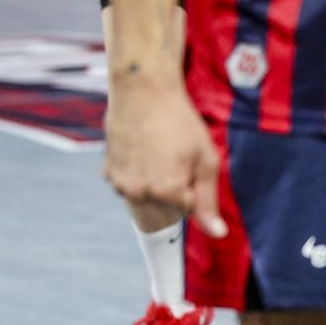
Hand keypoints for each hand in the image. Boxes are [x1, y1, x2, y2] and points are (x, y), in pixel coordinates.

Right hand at [104, 72, 227, 237]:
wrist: (141, 90)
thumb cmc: (179, 121)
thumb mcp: (206, 159)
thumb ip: (208, 201)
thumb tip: (217, 234)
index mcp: (167, 192)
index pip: (188, 209)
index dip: (192, 184)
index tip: (188, 160)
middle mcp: (140, 193)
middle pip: (164, 209)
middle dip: (172, 191)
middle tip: (173, 157)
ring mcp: (120, 183)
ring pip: (145, 200)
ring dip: (153, 186)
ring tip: (157, 153)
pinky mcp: (108, 172)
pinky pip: (129, 187)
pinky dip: (137, 176)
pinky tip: (141, 152)